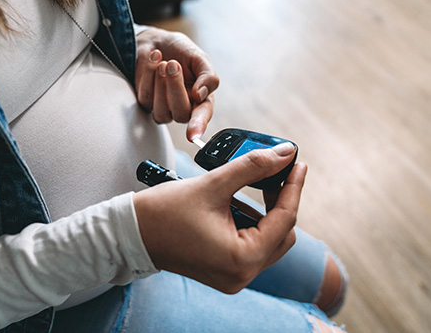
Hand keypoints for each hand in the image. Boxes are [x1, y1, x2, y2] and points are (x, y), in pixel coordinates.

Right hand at [133, 143, 306, 293]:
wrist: (132, 232)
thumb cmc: (165, 211)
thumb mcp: (214, 184)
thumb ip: (253, 167)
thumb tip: (285, 153)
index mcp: (241, 258)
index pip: (284, 219)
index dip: (293, 187)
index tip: (298, 163)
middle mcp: (242, 274)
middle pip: (282, 233)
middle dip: (280, 200)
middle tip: (275, 172)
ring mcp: (234, 276)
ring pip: (269, 240)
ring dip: (265, 211)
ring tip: (251, 185)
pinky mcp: (226, 271)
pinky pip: (252, 245)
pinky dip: (251, 223)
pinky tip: (237, 203)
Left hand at [135, 28, 219, 140]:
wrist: (157, 42)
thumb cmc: (182, 52)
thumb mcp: (200, 59)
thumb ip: (208, 76)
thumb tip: (201, 95)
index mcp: (202, 100)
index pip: (202, 117)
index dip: (198, 126)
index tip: (193, 135)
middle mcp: (184, 108)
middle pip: (180, 114)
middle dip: (175, 88)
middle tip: (173, 64)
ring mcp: (164, 108)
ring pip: (161, 112)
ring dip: (161, 84)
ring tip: (164, 62)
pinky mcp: (146, 102)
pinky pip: (146, 97)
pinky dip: (148, 75)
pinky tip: (154, 59)